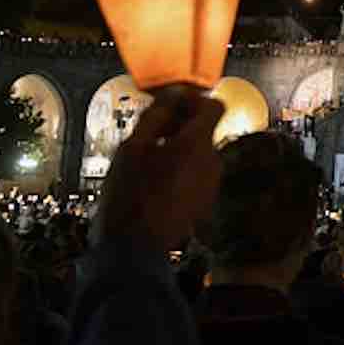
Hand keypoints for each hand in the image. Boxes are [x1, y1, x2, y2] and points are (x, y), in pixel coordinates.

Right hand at [92, 90, 224, 253]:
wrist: (135, 248)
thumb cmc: (130, 198)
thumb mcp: (132, 148)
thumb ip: (156, 115)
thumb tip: (171, 96)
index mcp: (197, 145)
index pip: (213, 106)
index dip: (193, 100)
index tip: (172, 103)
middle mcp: (212, 162)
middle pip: (204, 130)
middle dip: (180, 126)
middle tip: (150, 132)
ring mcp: (210, 184)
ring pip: (198, 153)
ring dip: (177, 149)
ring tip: (146, 160)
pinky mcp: (203, 201)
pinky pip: (195, 174)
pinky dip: (179, 170)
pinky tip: (153, 181)